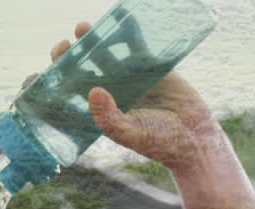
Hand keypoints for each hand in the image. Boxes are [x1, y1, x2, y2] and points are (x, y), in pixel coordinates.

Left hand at [50, 22, 218, 170]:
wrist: (196, 138)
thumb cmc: (160, 143)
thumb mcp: (133, 134)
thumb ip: (110, 118)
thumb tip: (93, 92)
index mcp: (101, 109)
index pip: (74, 90)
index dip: (62, 76)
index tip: (59, 67)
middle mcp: (113, 92)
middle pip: (87, 67)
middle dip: (74, 53)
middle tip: (70, 40)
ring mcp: (131, 78)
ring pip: (108, 53)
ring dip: (96, 39)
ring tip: (83, 27)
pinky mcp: (152, 67)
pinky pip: (137, 46)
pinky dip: (130, 32)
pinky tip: (124, 20)